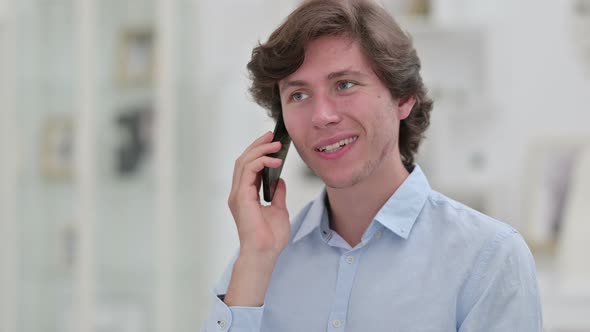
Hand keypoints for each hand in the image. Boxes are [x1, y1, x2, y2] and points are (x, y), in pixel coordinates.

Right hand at [227, 131, 290, 258]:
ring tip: (276, 145)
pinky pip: (249, 171)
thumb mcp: (279, 210)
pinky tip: (274, 160)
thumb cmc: (270, 238)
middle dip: (258, 145)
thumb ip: (278, 194)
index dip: (258, 151)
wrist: (265, 253)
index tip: (271, 142)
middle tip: (272, 136)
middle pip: (244, 160)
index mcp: (245, 195)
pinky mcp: (241, 197)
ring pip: (244, 162)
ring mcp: (238, 195)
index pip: (248, 167)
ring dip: (260, 150)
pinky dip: (261, 162)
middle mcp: (238, 193)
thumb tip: (280, 181)